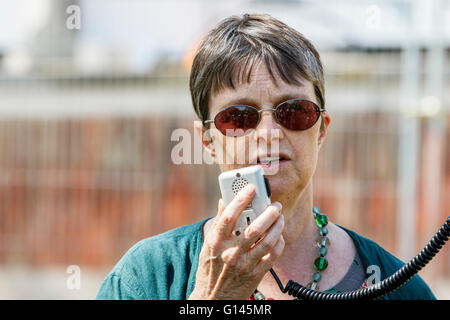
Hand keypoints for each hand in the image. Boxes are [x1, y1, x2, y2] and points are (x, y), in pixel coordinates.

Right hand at [189, 184, 284, 299]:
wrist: (213, 298)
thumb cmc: (209, 269)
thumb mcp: (208, 245)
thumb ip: (218, 223)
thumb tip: (223, 201)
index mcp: (216, 242)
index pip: (229, 216)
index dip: (241, 199)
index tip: (251, 188)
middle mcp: (230, 252)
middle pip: (254, 228)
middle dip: (269, 213)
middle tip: (275, 205)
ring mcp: (244, 264)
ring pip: (267, 241)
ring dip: (278, 226)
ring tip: (280, 218)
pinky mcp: (256, 274)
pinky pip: (273, 256)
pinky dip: (279, 243)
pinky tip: (279, 236)